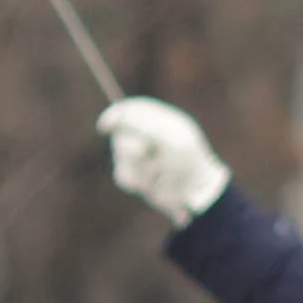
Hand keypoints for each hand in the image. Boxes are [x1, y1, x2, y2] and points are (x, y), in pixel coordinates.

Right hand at [98, 95, 229, 221]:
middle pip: (121, 133)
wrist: (196, 193)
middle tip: (145, 153)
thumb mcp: (171, 140)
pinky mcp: (136, 174)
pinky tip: (151, 184)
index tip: (105, 126)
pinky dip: (136, 181)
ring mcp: (140, 155)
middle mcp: (147, 135)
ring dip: (137, 167)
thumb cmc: (189, 162)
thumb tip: (117, 118)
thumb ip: (145, 126)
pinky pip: (122, 176)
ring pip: (120, 157)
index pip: (131, 109)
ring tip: (157, 172)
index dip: (115, 115)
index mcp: (159, 120)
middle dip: (129, 146)